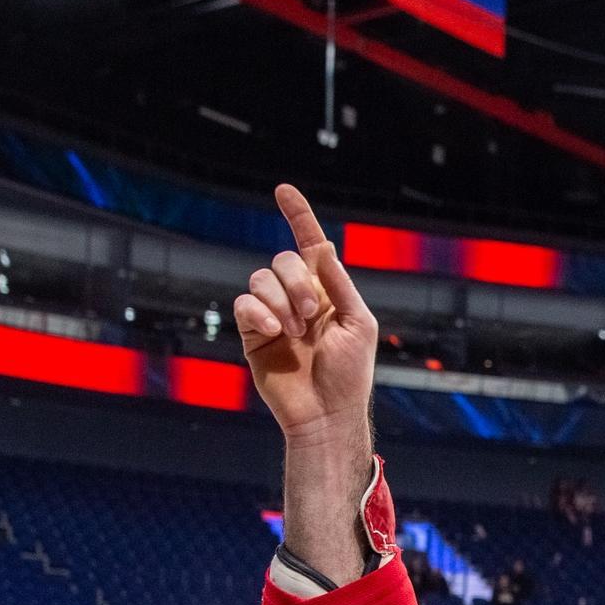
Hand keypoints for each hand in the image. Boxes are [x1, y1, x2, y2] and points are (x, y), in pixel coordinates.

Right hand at [235, 183, 379, 529]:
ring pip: (261, 278)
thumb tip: (323, 247)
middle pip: (284, 260)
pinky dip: (259, 312)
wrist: (326, 414)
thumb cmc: (350, 375)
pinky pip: (245, 304)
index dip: (298, 216)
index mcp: (326, 292)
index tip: (283, 190)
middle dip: (297, 281)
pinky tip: (274, 332)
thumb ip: (339, 285)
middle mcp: (298, 299)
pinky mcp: (252, 334)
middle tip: (312, 315)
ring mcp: (273, 315)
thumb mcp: (359, 324)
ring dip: (280, 300)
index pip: (309, 245)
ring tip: (295, 332)